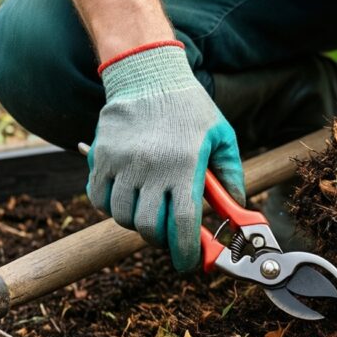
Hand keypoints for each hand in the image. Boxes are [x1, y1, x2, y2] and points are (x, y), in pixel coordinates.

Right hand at [87, 42, 244, 271]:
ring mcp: (121, 162)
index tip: (189, 262)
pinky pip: (98, 198)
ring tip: (149, 212)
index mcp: (184, 166)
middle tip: (170, 236)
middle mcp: (150, 167)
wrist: (147, 73)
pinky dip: (111, 206)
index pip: (182, 224)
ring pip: (121, 216)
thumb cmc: (189, 107)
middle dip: (161, 241)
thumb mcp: (221, 136)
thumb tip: (237, 209)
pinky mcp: (100, 156)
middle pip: (148, 227)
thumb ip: (231, 175)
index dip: (185, 252)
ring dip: (136, 223)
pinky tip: (127, 197)